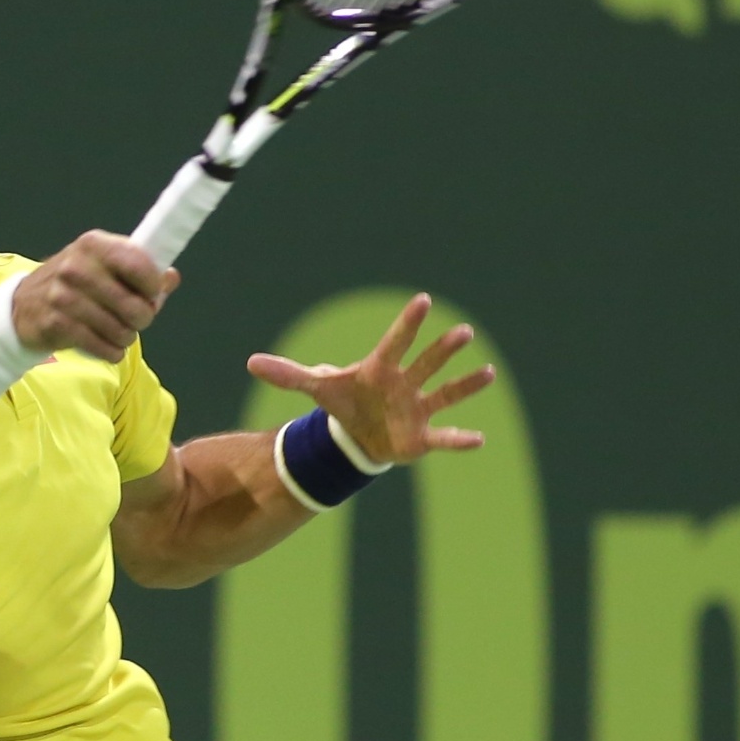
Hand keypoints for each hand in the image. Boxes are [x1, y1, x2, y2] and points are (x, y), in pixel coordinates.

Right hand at [12, 230, 180, 361]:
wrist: (24, 305)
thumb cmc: (76, 285)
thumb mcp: (105, 267)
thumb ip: (141, 271)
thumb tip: (170, 278)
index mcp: (94, 245)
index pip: (139, 264)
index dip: (153, 286)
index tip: (151, 294)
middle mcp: (77, 266)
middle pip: (134, 306)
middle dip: (143, 318)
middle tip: (135, 319)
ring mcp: (64, 295)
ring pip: (121, 330)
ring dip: (126, 338)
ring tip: (119, 333)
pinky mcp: (57, 323)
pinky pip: (103, 347)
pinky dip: (111, 352)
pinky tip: (107, 346)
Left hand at [246, 293, 495, 465]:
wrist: (357, 435)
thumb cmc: (344, 403)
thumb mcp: (317, 388)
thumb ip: (289, 375)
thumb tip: (251, 362)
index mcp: (381, 368)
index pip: (396, 341)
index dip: (408, 323)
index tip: (423, 300)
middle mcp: (405, 383)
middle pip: (426, 363)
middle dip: (444, 348)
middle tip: (464, 331)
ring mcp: (416, 408)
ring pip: (444, 393)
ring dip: (465, 385)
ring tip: (488, 372)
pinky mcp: (421, 436)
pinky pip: (444, 437)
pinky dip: (460, 440)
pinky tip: (479, 440)